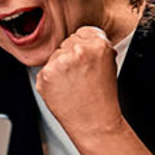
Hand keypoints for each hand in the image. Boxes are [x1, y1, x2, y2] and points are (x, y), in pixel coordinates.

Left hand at [33, 26, 125, 140]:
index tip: (85, 58)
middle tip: (80, 76)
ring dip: (60, 67)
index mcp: (97, 45)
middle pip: (67, 42)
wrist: (94, 123)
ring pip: (55, 55)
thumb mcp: (109, 65)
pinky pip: (45, 70)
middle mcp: (78, 51)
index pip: (83, 32)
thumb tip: (85, 39)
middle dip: (71, 56)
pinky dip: (51, 79)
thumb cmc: (102, 98)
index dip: (84, 46)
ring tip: (73, 84)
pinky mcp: (45, 75)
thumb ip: (97, 48)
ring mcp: (59, 62)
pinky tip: (63, 90)